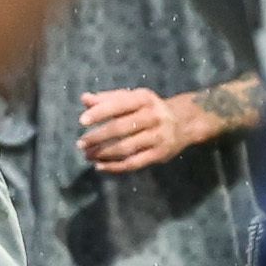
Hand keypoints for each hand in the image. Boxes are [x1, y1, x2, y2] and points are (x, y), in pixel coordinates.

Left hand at [78, 89, 196, 174]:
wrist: (184, 122)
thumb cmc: (149, 109)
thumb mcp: (132, 99)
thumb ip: (108, 99)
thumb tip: (85, 98)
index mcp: (145, 99)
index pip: (120, 105)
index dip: (100, 112)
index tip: (82, 121)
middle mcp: (153, 117)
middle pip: (121, 128)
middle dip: (98, 137)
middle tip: (81, 143)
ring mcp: (158, 136)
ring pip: (126, 147)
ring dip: (103, 153)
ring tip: (88, 155)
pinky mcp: (159, 154)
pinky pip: (134, 163)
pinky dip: (115, 167)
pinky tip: (100, 166)